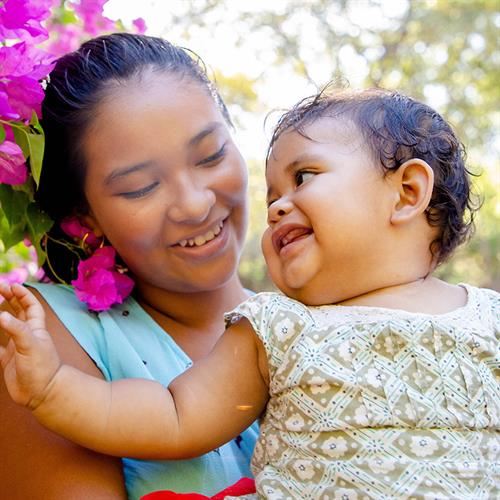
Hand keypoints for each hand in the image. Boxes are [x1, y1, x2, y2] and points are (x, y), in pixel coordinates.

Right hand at [0, 283, 60, 408]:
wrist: (43, 393)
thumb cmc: (42, 368)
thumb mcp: (31, 346)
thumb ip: (17, 330)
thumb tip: (1, 314)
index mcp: (36, 329)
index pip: (31, 306)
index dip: (23, 294)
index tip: (11, 285)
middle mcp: (27, 335)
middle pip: (18, 312)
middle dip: (10, 299)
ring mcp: (17, 347)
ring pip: (7, 326)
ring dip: (0, 315)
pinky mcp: (8, 360)